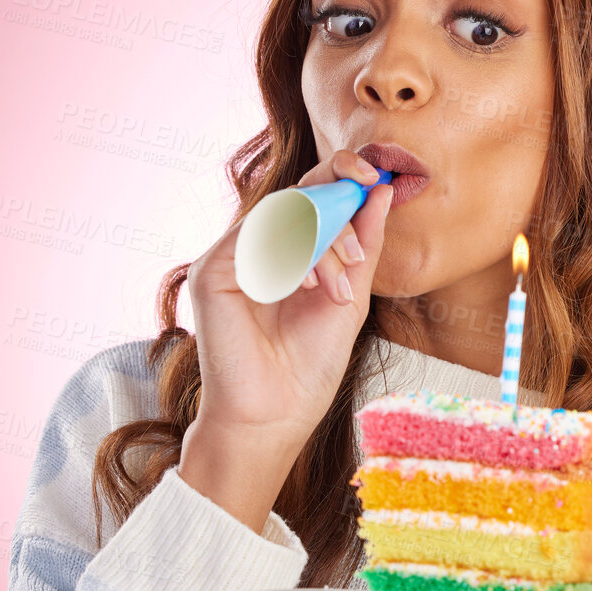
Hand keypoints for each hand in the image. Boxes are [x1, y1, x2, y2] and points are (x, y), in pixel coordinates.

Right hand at [183, 149, 392, 447]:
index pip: (311, 192)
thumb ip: (364, 244)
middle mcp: (256, 248)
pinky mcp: (211, 271)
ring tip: (338, 288)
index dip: (340, 172)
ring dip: (321, 244)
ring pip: (281, 213)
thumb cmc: (309, 368)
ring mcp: (231, 257)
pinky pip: (255, 236)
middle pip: (298, 194)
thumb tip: (379, 190)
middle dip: (336, 212)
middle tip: (356, 257)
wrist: (276, 417)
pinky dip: (289, 253)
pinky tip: (305, 285)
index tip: (375, 176)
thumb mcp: (350, 297)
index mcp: (287, 251)